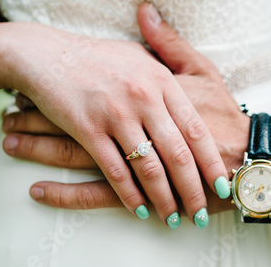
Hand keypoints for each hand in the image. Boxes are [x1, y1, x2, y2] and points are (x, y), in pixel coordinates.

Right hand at [2, 3, 249, 213]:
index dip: (210, 161)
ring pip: (148, 167)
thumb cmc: (99, 56)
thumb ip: (170, 63)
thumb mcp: (142, 52)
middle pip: (177, 154)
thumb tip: (193, 83)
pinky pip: (114, 170)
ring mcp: (117, 114)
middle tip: (200, 213)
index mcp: (162, 80)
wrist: (48, 54)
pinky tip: (139, 209)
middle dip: (192, 189)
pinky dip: (129, 195)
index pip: (195, 129)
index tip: (222, 183)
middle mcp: (144, 98)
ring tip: (173, 218)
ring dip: (163, 199)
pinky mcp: (89, 129)